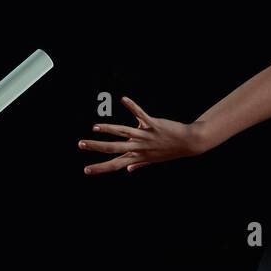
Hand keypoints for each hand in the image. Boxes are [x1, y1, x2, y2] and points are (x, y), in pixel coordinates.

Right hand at [78, 96, 206, 174]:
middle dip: (96, 146)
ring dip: (108, 129)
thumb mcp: (153, 160)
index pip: (115, 164)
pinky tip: (123, 99)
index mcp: (137, 157)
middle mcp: (139, 147)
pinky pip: (141, 115)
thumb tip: (128, 169)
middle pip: (114, 148)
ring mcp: (145, 136)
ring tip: (95, 128)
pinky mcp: (153, 124)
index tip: (86, 170)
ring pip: (124, 132)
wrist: (189, 143)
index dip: (100, 168)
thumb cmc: (170, 151)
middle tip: (81, 144)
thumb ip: (139, 164)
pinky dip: (132, 106)